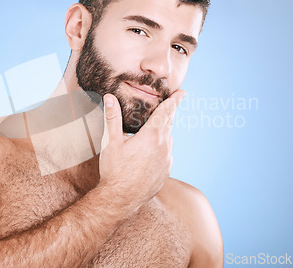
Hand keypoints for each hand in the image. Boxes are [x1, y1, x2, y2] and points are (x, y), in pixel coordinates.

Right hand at [98, 90, 184, 207]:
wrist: (120, 199)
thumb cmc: (115, 170)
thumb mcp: (111, 142)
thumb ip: (112, 118)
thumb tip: (109, 97)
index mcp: (151, 136)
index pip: (166, 112)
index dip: (174, 101)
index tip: (182, 93)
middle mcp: (163, 147)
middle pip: (169, 124)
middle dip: (170, 113)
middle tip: (171, 105)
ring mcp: (166, 161)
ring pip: (169, 140)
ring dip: (164, 132)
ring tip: (156, 129)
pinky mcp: (165, 172)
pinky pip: (167, 155)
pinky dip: (162, 148)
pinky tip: (152, 152)